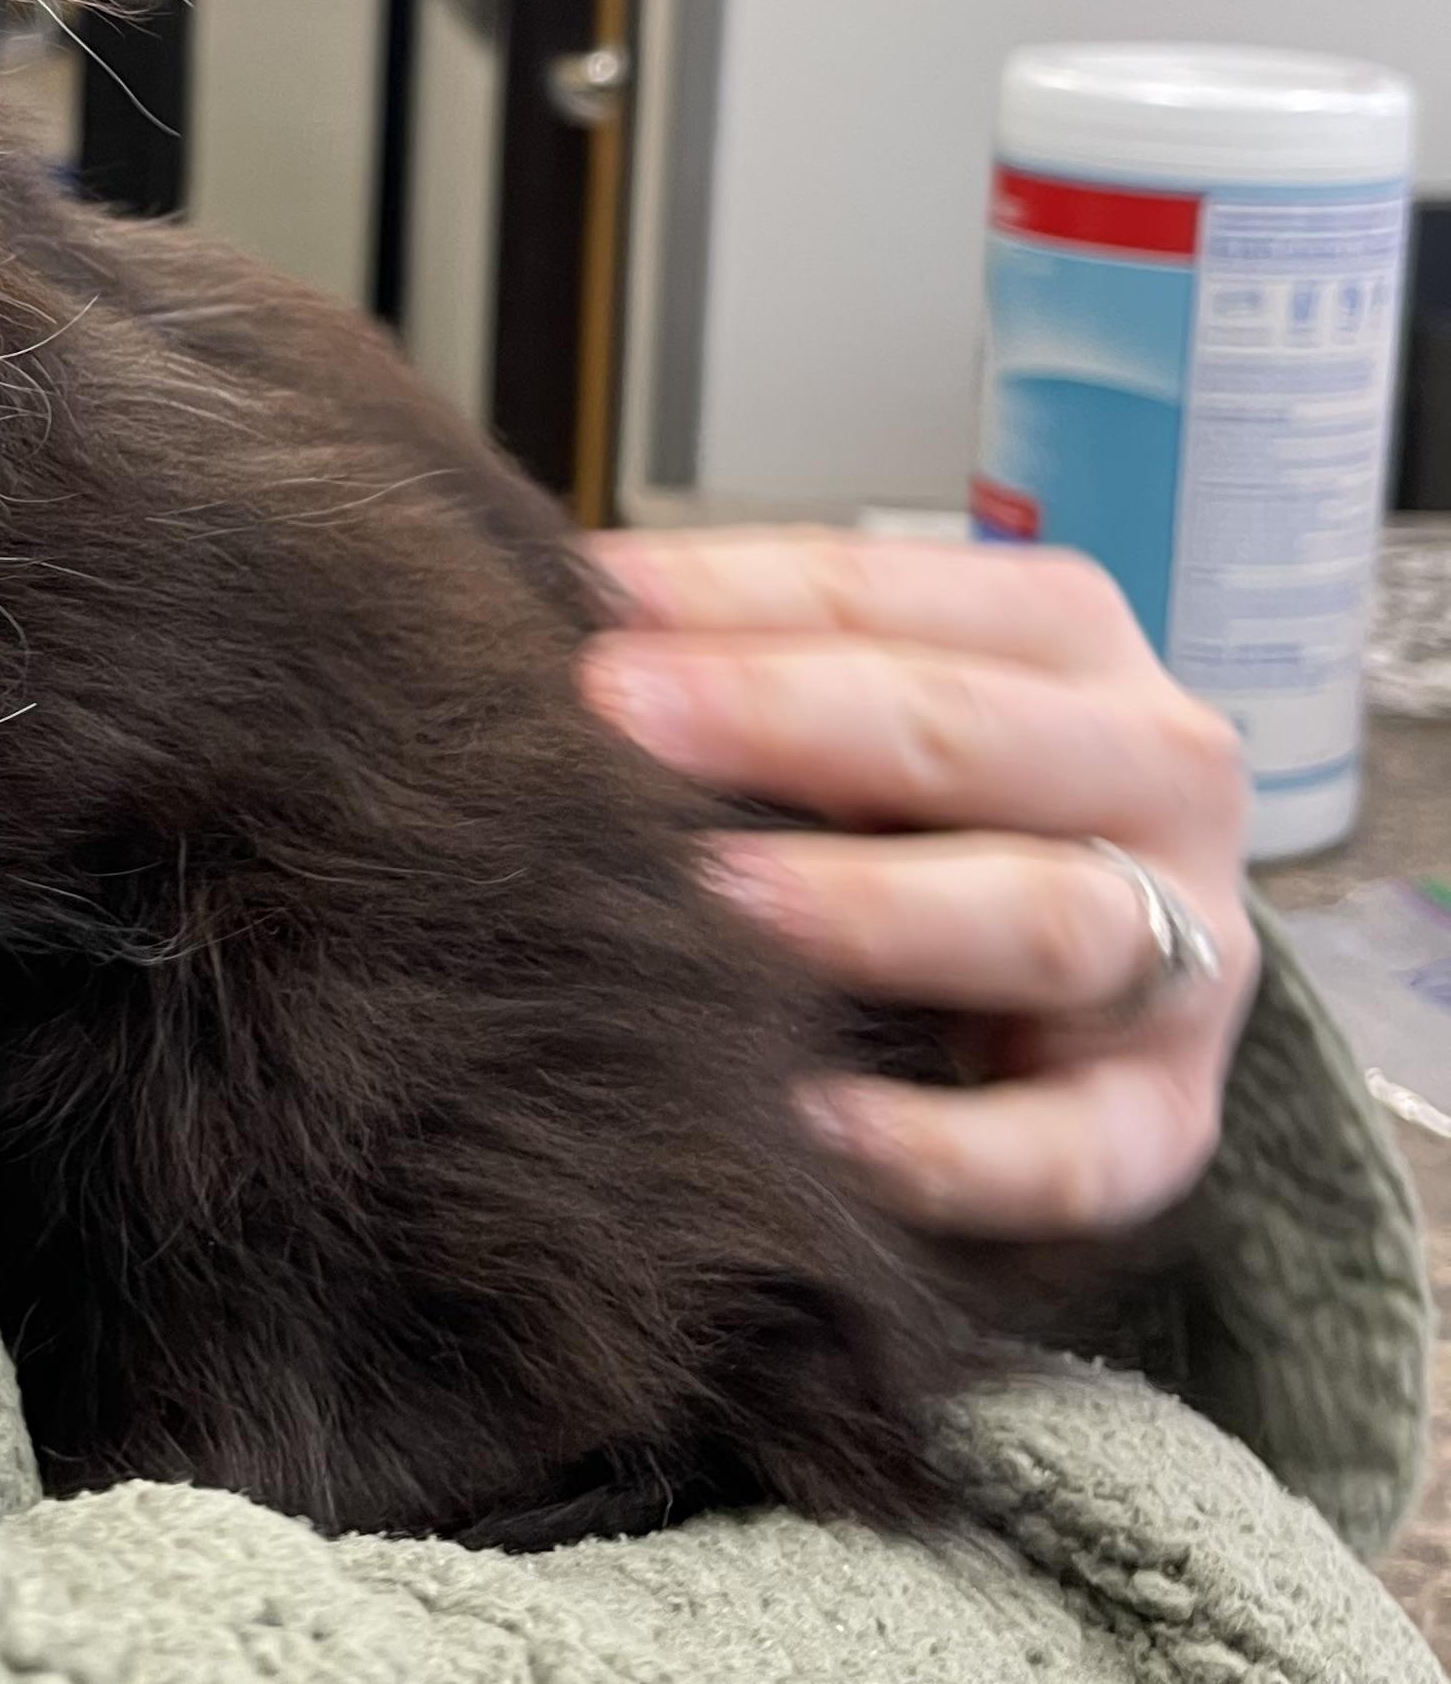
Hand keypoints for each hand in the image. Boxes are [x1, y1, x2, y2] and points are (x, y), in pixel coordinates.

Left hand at [580, 528, 1256, 1239]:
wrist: (1081, 986)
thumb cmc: (922, 807)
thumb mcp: (855, 700)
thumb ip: (744, 653)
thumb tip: (557, 608)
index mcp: (1065, 638)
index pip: (886, 591)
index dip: (729, 594)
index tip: (584, 602)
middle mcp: (1153, 778)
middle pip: (972, 732)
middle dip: (779, 718)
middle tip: (615, 721)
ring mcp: (1182, 955)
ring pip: (1042, 919)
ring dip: (869, 907)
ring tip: (715, 900)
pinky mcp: (1168, 1124)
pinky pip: (1069, 1149)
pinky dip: (944, 1146)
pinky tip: (813, 1121)